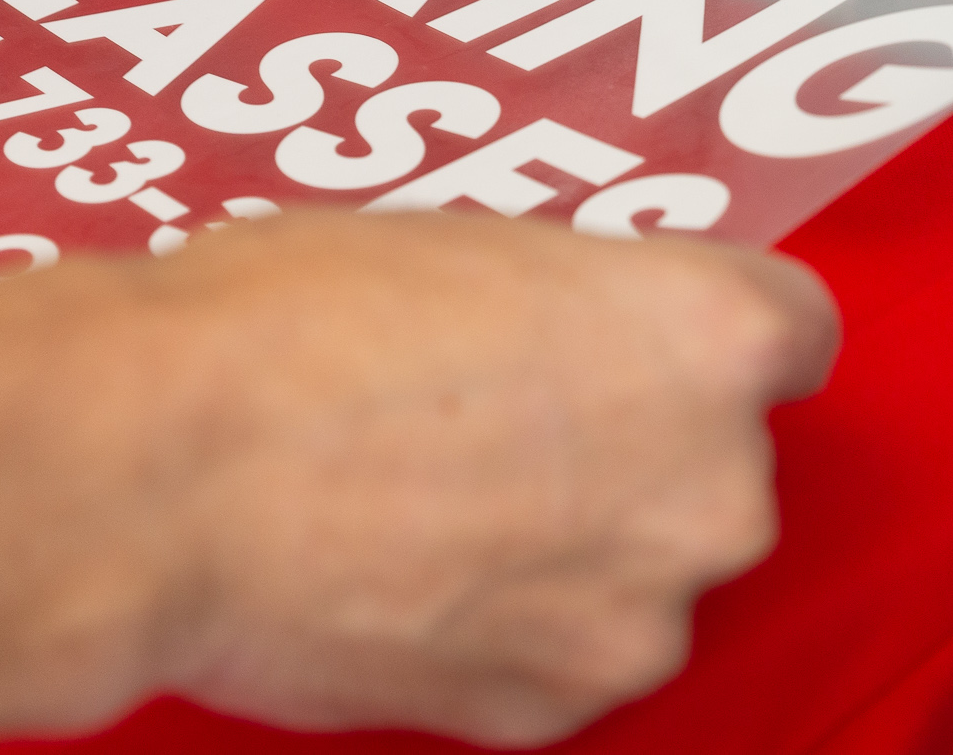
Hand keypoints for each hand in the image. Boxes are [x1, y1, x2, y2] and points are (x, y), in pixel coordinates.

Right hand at [126, 211, 835, 744]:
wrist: (161, 470)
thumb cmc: (283, 322)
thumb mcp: (459, 243)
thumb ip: (570, 302)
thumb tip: (572, 339)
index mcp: (702, 337)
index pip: (791, 330)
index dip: (707, 330)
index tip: (652, 341)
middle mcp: (708, 488)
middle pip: (714, 463)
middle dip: (631, 443)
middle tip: (500, 414)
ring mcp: (632, 617)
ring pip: (636, 571)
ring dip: (571, 545)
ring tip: (427, 498)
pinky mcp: (544, 710)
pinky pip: (555, 653)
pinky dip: (500, 624)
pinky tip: (400, 571)